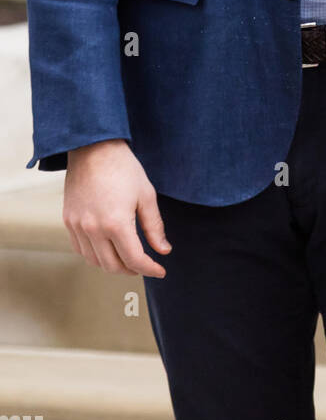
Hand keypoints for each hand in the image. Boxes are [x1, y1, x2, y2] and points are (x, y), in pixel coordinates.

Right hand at [64, 138, 171, 277]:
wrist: (93, 148)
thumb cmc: (123, 168)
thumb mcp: (146, 195)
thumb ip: (154, 227)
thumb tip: (163, 251)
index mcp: (116, 223)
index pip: (134, 259)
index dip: (150, 269)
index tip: (161, 271)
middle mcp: (93, 229)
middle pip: (112, 266)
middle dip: (131, 270)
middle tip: (144, 265)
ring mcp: (78, 226)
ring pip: (94, 261)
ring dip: (112, 265)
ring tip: (127, 259)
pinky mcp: (68, 220)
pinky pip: (80, 249)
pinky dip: (95, 255)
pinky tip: (107, 249)